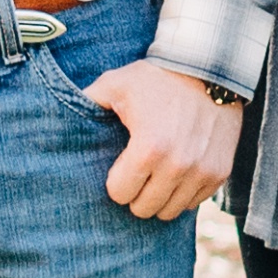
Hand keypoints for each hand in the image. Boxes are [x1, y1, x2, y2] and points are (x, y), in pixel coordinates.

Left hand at [84, 58, 245, 218]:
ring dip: (160, 196)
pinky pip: (195, 202)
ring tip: (156, 173)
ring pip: (171, 211)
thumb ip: (87, 103)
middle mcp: (177, 167)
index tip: (118, 167)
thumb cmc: (156, 77)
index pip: (120, 195)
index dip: (115, 182)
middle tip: (136, 173)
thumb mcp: (115, 84)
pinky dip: (184, 192)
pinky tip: (177, 171)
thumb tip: (56, 117)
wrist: (209, 67)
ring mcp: (202, 172)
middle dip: (136, 193)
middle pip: (145, 209)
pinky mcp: (220, 173)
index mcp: (148, 149)